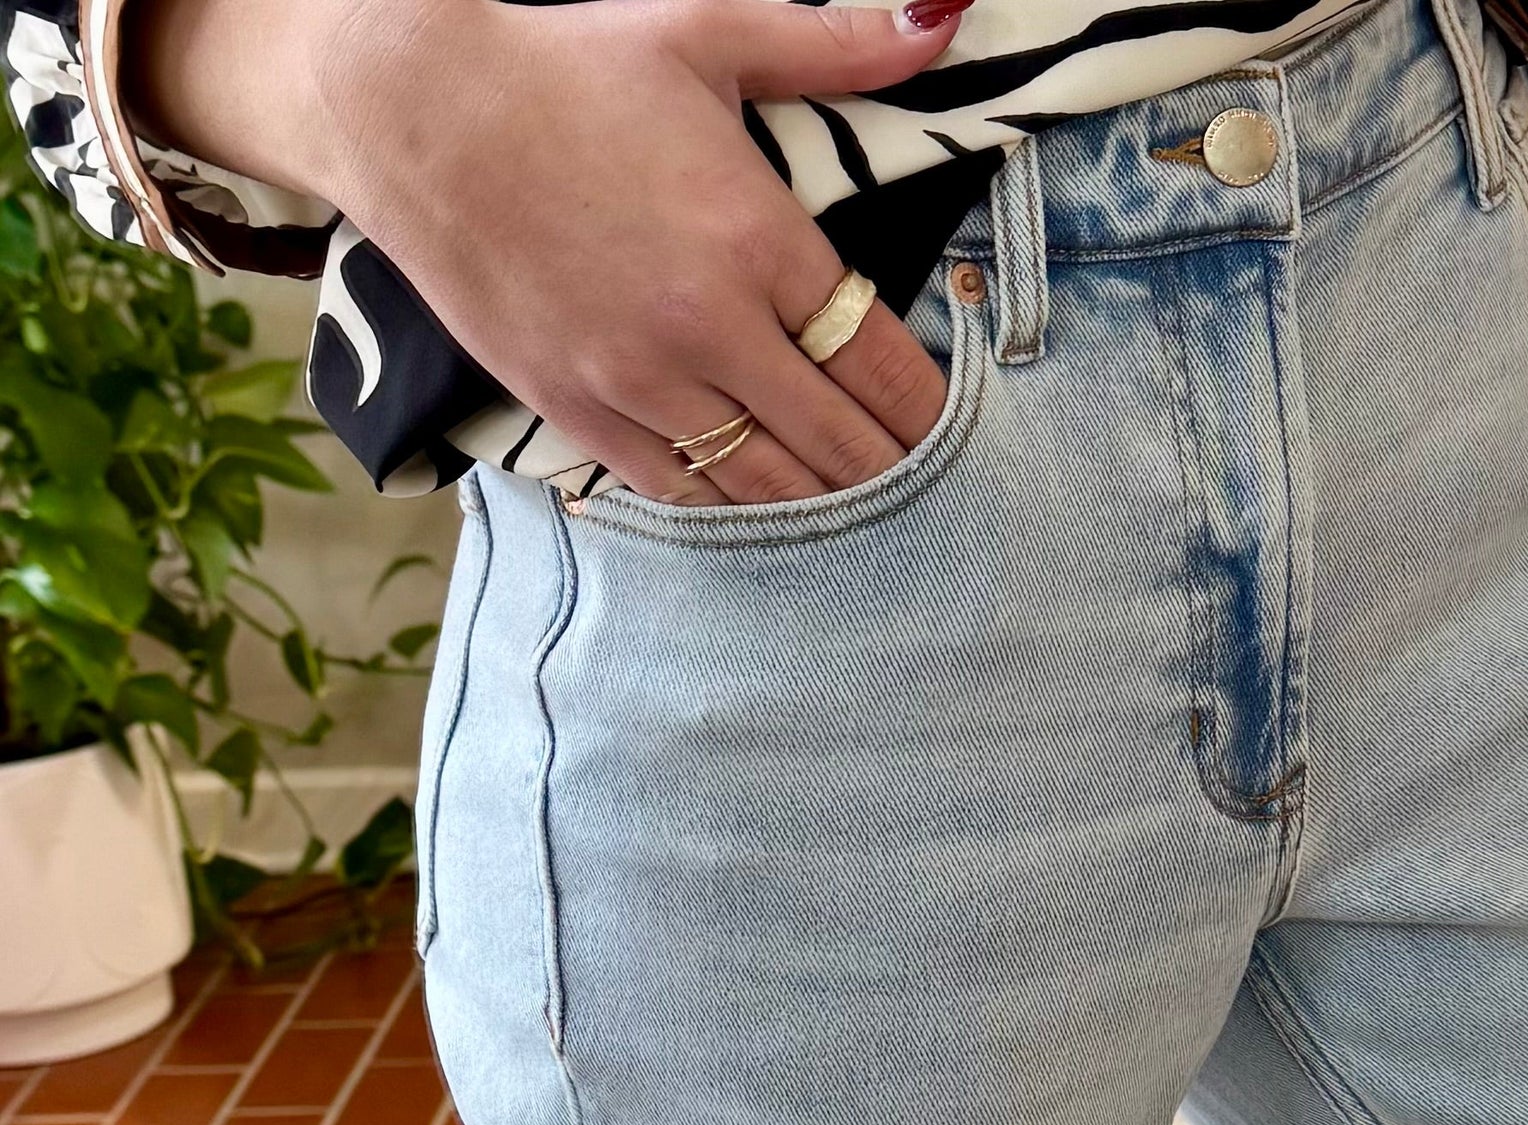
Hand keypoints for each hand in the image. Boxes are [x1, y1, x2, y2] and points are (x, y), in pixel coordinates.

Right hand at [129, 0, 977, 498]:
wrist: (412, 107)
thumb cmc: (565, 67)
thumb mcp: (706, 34)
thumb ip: (835, 45)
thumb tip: (939, 19)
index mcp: (756, 238)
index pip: (881, 361)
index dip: (929, 408)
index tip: (949, 424)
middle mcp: (708, 328)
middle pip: (839, 444)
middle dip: (893, 471)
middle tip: (923, 485)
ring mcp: (641, 383)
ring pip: (769, 488)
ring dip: (824, 504)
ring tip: (859, 506)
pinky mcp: (581, 415)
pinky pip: (685, 498)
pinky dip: (735, 508)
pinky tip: (766, 503)